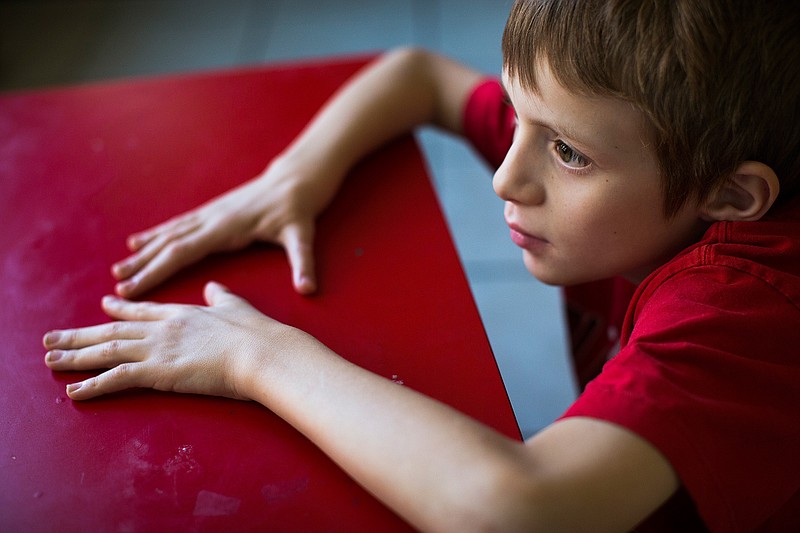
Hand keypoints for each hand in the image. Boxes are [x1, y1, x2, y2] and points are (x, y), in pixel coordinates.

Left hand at [43, 282, 305, 400]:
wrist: (261, 351)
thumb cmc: (256, 333)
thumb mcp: (236, 307)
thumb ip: (221, 297)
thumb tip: (214, 286)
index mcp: (182, 313)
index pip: (143, 311)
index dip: (120, 310)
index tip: (103, 306)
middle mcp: (164, 328)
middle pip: (113, 331)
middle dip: (80, 334)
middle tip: (53, 337)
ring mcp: (158, 348)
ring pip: (106, 351)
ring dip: (75, 356)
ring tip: (50, 359)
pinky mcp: (159, 371)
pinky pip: (116, 379)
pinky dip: (92, 386)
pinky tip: (72, 391)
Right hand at [111, 156, 339, 297]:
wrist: (296, 179)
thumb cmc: (298, 209)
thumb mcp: (303, 236)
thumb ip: (304, 263)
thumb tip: (309, 289)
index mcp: (227, 228)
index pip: (184, 252)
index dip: (157, 270)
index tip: (136, 288)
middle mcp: (212, 219)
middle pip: (169, 244)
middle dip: (142, 265)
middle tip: (116, 285)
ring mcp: (210, 214)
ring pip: (169, 234)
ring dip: (143, 251)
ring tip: (119, 268)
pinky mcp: (213, 212)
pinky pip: (178, 225)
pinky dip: (156, 235)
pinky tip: (139, 242)